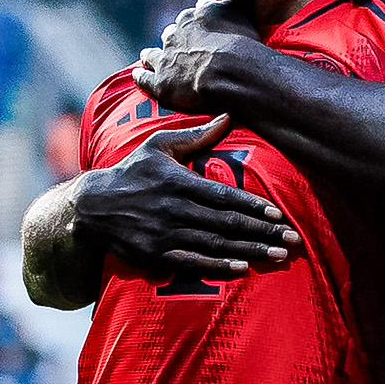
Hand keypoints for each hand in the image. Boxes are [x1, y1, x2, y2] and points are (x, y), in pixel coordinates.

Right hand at [69, 116, 298, 276]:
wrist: (92, 207)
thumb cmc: (132, 171)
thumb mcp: (158, 146)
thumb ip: (195, 134)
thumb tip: (228, 115)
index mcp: (179, 182)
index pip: (223, 196)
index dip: (253, 206)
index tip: (279, 214)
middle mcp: (175, 209)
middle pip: (227, 223)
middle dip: (263, 232)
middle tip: (293, 240)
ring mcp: (166, 234)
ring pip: (216, 245)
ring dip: (250, 251)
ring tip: (278, 255)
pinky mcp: (156, 255)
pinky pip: (193, 263)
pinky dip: (219, 266)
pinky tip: (243, 268)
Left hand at [133, 0, 261, 114]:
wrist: (231, 73)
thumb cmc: (241, 45)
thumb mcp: (235, 15)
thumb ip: (217, 7)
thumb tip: (202, 3)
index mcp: (191, 18)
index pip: (188, 20)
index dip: (193, 28)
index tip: (198, 35)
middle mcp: (174, 36)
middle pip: (169, 36)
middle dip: (174, 41)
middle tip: (181, 49)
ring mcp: (165, 60)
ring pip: (151, 55)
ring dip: (151, 56)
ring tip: (149, 58)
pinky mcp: (160, 83)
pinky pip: (144, 78)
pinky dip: (140, 76)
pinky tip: (138, 75)